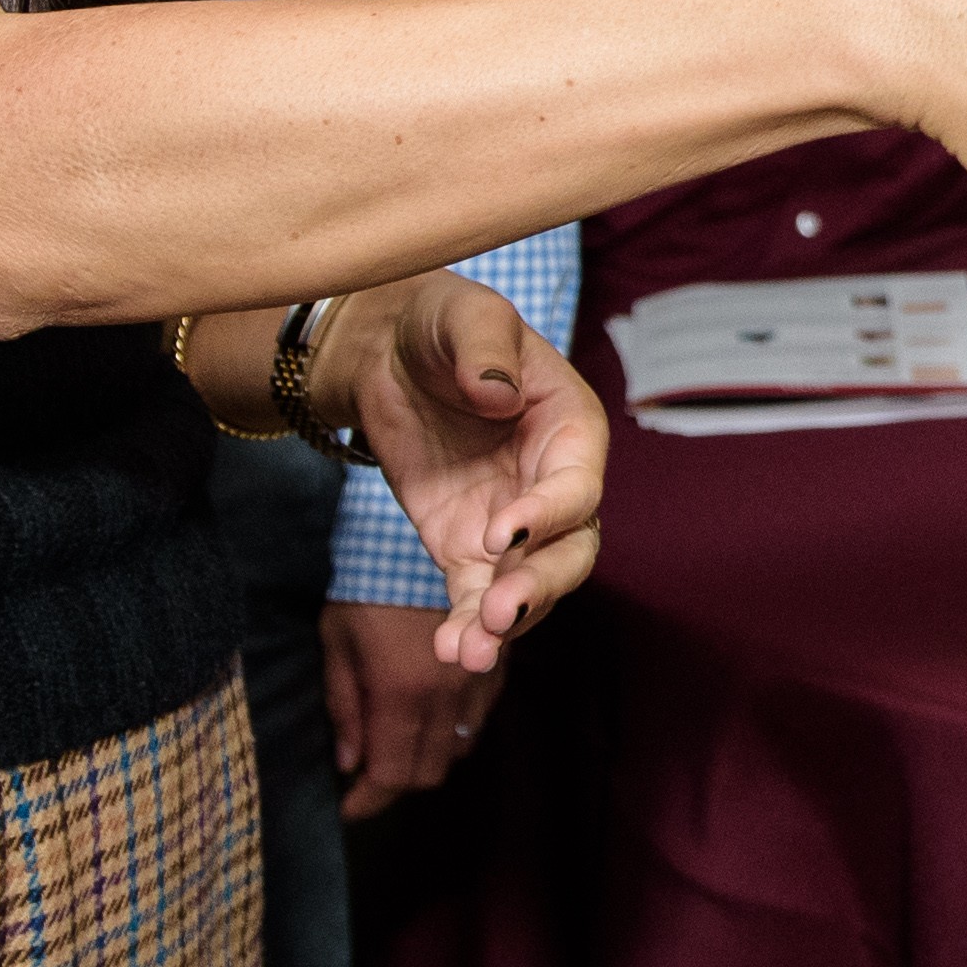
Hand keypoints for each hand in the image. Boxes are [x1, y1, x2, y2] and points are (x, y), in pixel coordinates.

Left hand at [313, 272, 608, 669]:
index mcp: (571, 429)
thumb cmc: (443, 323)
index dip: (547, 514)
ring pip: (531, 587)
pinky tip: (449, 650)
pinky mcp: (467, 549)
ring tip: (468, 652)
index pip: (578, 486)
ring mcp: (511, 524)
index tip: (499, 533)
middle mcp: (552, 485)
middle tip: (499, 613)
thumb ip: (485, 348)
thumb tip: (496, 396)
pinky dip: (468, 626)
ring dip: (507, 622)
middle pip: (571, 551)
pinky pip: (477, 597)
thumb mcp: (464, 314)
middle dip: (540, 586)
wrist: (387, 352)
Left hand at [320, 597, 503, 817]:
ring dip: (424, 758)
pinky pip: (478, 718)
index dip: (367, 800)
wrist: (416, 529)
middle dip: (393, 782)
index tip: (345, 808)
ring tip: (392, 747)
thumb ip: (343, 705)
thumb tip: (348, 762)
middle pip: (428, 770)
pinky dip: (451, 731)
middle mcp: (449, 694)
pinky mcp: (497, 661)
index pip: (391, 774)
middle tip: (365, 777)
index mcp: (403, 691)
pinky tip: (427, 719)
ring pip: (456, 748)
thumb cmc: (363, 580)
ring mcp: (479, 678)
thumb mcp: (336, 638)